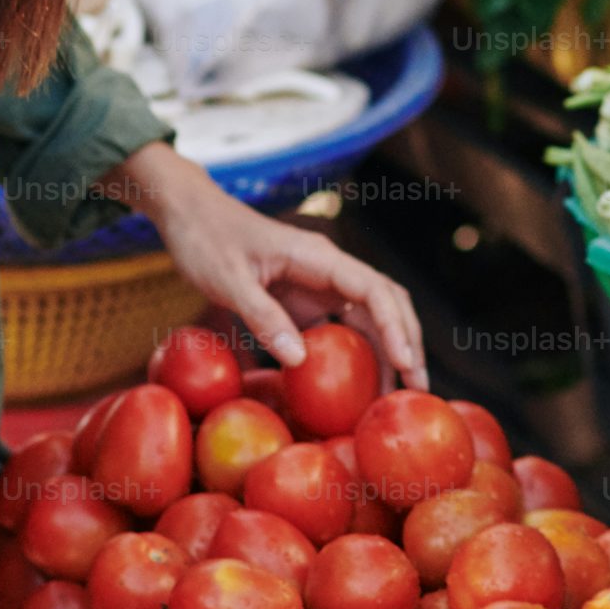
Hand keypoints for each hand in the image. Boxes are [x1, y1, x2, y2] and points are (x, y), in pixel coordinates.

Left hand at [113, 144, 426, 385]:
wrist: (191, 214)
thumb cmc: (205, 239)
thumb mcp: (227, 279)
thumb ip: (261, 316)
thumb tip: (300, 360)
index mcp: (319, 257)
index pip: (374, 290)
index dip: (394, 327)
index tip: (405, 363)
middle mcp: (330, 270)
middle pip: (387, 304)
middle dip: (407, 344)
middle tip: (418, 389)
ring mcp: (322, 285)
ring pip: (372, 318)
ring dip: (390, 352)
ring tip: (399, 394)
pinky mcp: (308, 301)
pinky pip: (345, 327)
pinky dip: (361, 354)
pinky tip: (362, 385)